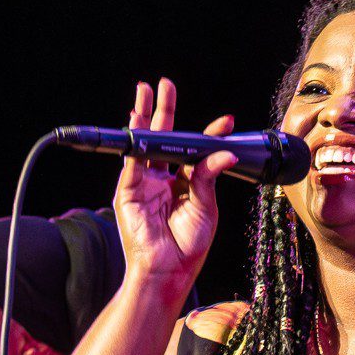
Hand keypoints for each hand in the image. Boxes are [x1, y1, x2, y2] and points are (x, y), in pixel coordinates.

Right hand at [112, 77, 237, 289]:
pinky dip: (138, 146)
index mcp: (184, 183)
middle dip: (164, 111)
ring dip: (144, 118)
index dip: (209, 136)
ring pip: (144, 145)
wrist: (169, 270)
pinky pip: (133, 164)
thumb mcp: (205, 206)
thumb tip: (223, 151)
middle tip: (165, 85)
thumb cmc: (189, 244)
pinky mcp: (128, 193)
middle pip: (163, 139)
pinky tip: (140, 124)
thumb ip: (207, 177)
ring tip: (143, 92)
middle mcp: (162, 180)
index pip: (195, 152)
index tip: (226, 122)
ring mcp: (144, 184)